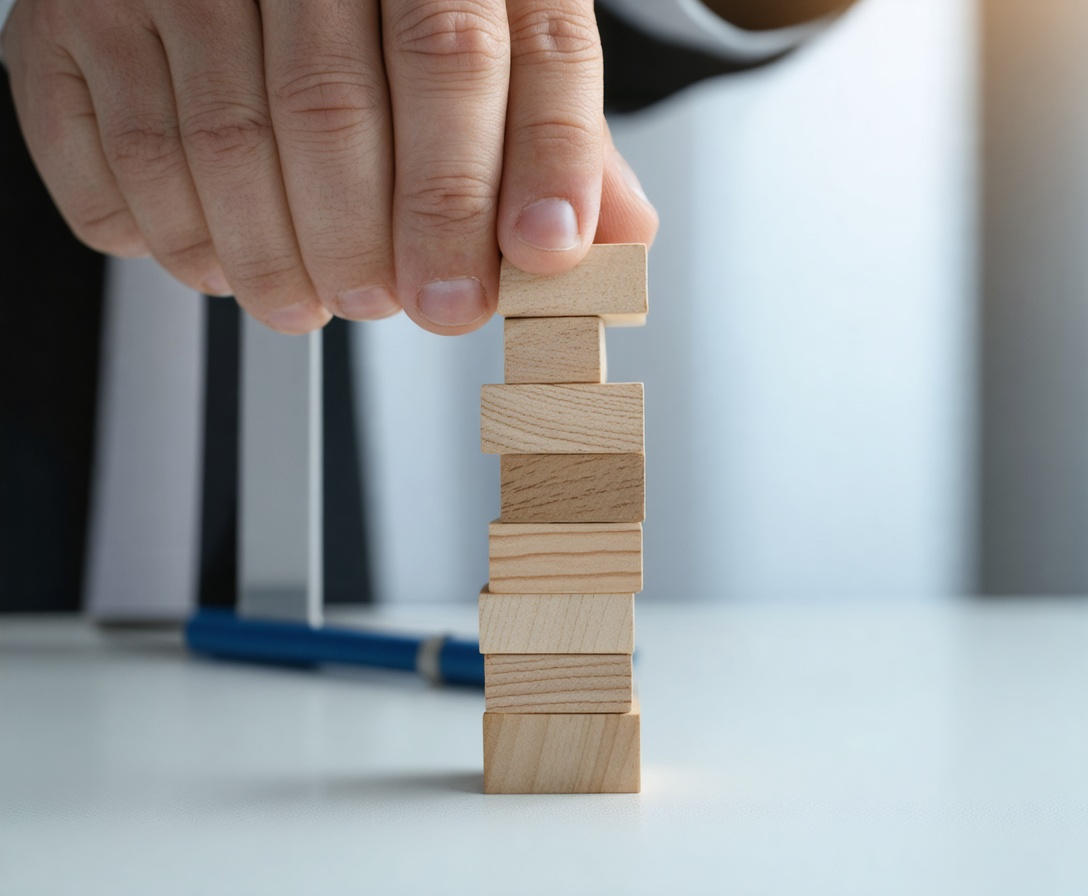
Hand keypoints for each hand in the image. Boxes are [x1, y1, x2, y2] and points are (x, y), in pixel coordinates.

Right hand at [2, 0, 657, 334]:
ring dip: (280, 264)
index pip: (476, 50)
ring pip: (224, 150)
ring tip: (314, 300)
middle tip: (410, 303)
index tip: (538, 260)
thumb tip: (616, 236)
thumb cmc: (381, 0)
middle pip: (337, 114)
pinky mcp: (71, 14)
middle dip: (387, 243)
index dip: (517, 169)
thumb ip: (546, 131)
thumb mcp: (488, 35)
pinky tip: (222, 257)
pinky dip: (177, 242)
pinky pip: (116, 163)